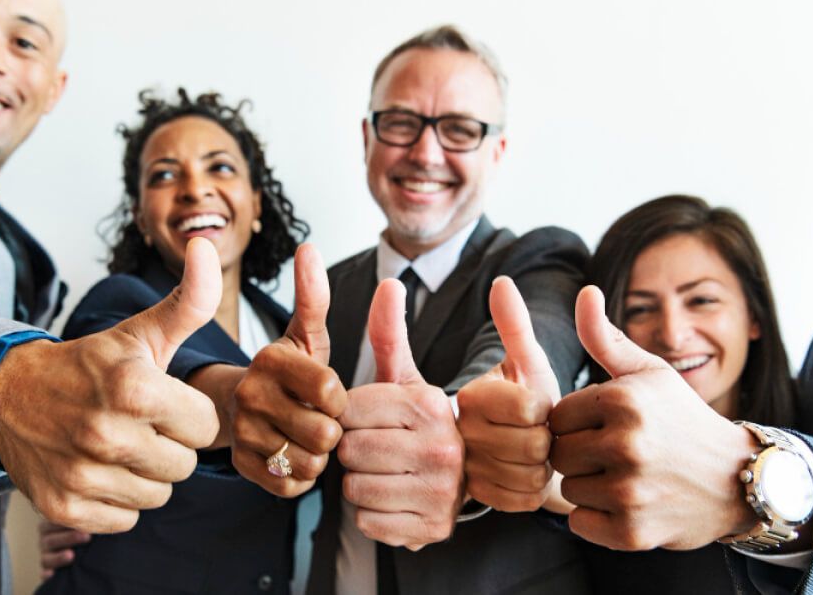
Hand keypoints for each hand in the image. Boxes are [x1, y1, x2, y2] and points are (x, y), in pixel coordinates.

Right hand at [0, 238, 220, 532]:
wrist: (6, 393)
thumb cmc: (86, 364)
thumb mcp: (140, 332)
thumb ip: (188, 300)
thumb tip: (209, 246)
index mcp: (134, 388)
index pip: (206, 427)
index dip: (189, 413)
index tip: (163, 401)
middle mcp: (107, 434)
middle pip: (185, 465)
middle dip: (170, 445)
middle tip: (139, 423)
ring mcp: (82, 473)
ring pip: (159, 496)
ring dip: (146, 474)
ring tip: (121, 445)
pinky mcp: (64, 505)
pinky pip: (125, 520)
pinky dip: (118, 499)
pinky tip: (100, 468)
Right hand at [38, 520, 90, 578]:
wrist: (81, 556)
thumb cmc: (87, 533)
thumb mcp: (85, 523)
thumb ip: (88, 518)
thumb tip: (107, 512)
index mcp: (52, 524)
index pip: (54, 521)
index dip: (68, 521)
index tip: (85, 519)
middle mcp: (46, 539)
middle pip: (50, 538)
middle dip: (68, 537)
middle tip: (86, 536)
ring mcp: (46, 556)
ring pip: (46, 557)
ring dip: (59, 557)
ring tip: (72, 555)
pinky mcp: (47, 572)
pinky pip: (44, 574)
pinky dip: (47, 574)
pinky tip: (54, 574)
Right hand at [231, 244, 346, 496]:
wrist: (240, 409)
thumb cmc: (286, 372)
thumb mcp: (303, 334)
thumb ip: (312, 297)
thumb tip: (308, 248)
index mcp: (268, 360)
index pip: (330, 389)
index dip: (341, 397)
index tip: (330, 394)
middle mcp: (249, 395)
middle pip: (325, 432)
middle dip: (333, 430)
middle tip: (320, 419)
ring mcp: (242, 434)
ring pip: (310, 462)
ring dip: (319, 455)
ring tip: (308, 436)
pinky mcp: (242, 467)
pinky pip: (292, 485)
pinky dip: (302, 475)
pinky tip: (293, 454)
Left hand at [338, 278, 464, 548]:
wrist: (465, 477)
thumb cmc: (420, 425)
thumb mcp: (407, 379)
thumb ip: (389, 334)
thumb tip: (389, 283)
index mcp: (430, 405)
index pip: (349, 411)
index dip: (347, 416)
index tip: (367, 419)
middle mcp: (442, 448)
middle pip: (348, 451)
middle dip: (351, 450)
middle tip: (376, 447)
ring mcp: (441, 492)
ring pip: (354, 489)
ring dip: (359, 483)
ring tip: (385, 471)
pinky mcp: (432, 529)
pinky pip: (367, 523)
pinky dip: (371, 514)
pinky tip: (392, 497)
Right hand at [457, 276, 562, 512]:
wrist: (509, 449)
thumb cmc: (524, 400)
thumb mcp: (523, 361)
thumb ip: (514, 324)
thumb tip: (502, 282)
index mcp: (470, 396)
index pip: (531, 407)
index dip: (544, 408)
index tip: (536, 405)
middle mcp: (458, 434)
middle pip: (535, 444)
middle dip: (545, 438)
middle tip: (535, 431)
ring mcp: (464, 472)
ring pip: (531, 474)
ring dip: (540, 465)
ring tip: (529, 453)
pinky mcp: (476, 501)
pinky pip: (524, 498)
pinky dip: (532, 489)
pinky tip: (523, 474)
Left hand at [548, 285, 757, 549]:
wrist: (738, 480)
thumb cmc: (683, 421)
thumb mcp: (650, 373)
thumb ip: (605, 338)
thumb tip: (584, 292)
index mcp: (623, 401)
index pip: (557, 415)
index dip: (577, 423)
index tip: (606, 426)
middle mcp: (626, 444)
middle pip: (558, 453)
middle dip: (579, 454)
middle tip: (616, 455)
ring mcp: (630, 491)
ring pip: (569, 489)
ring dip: (589, 487)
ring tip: (626, 477)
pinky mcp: (633, 531)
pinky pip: (581, 525)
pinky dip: (598, 520)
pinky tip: (628, 505)